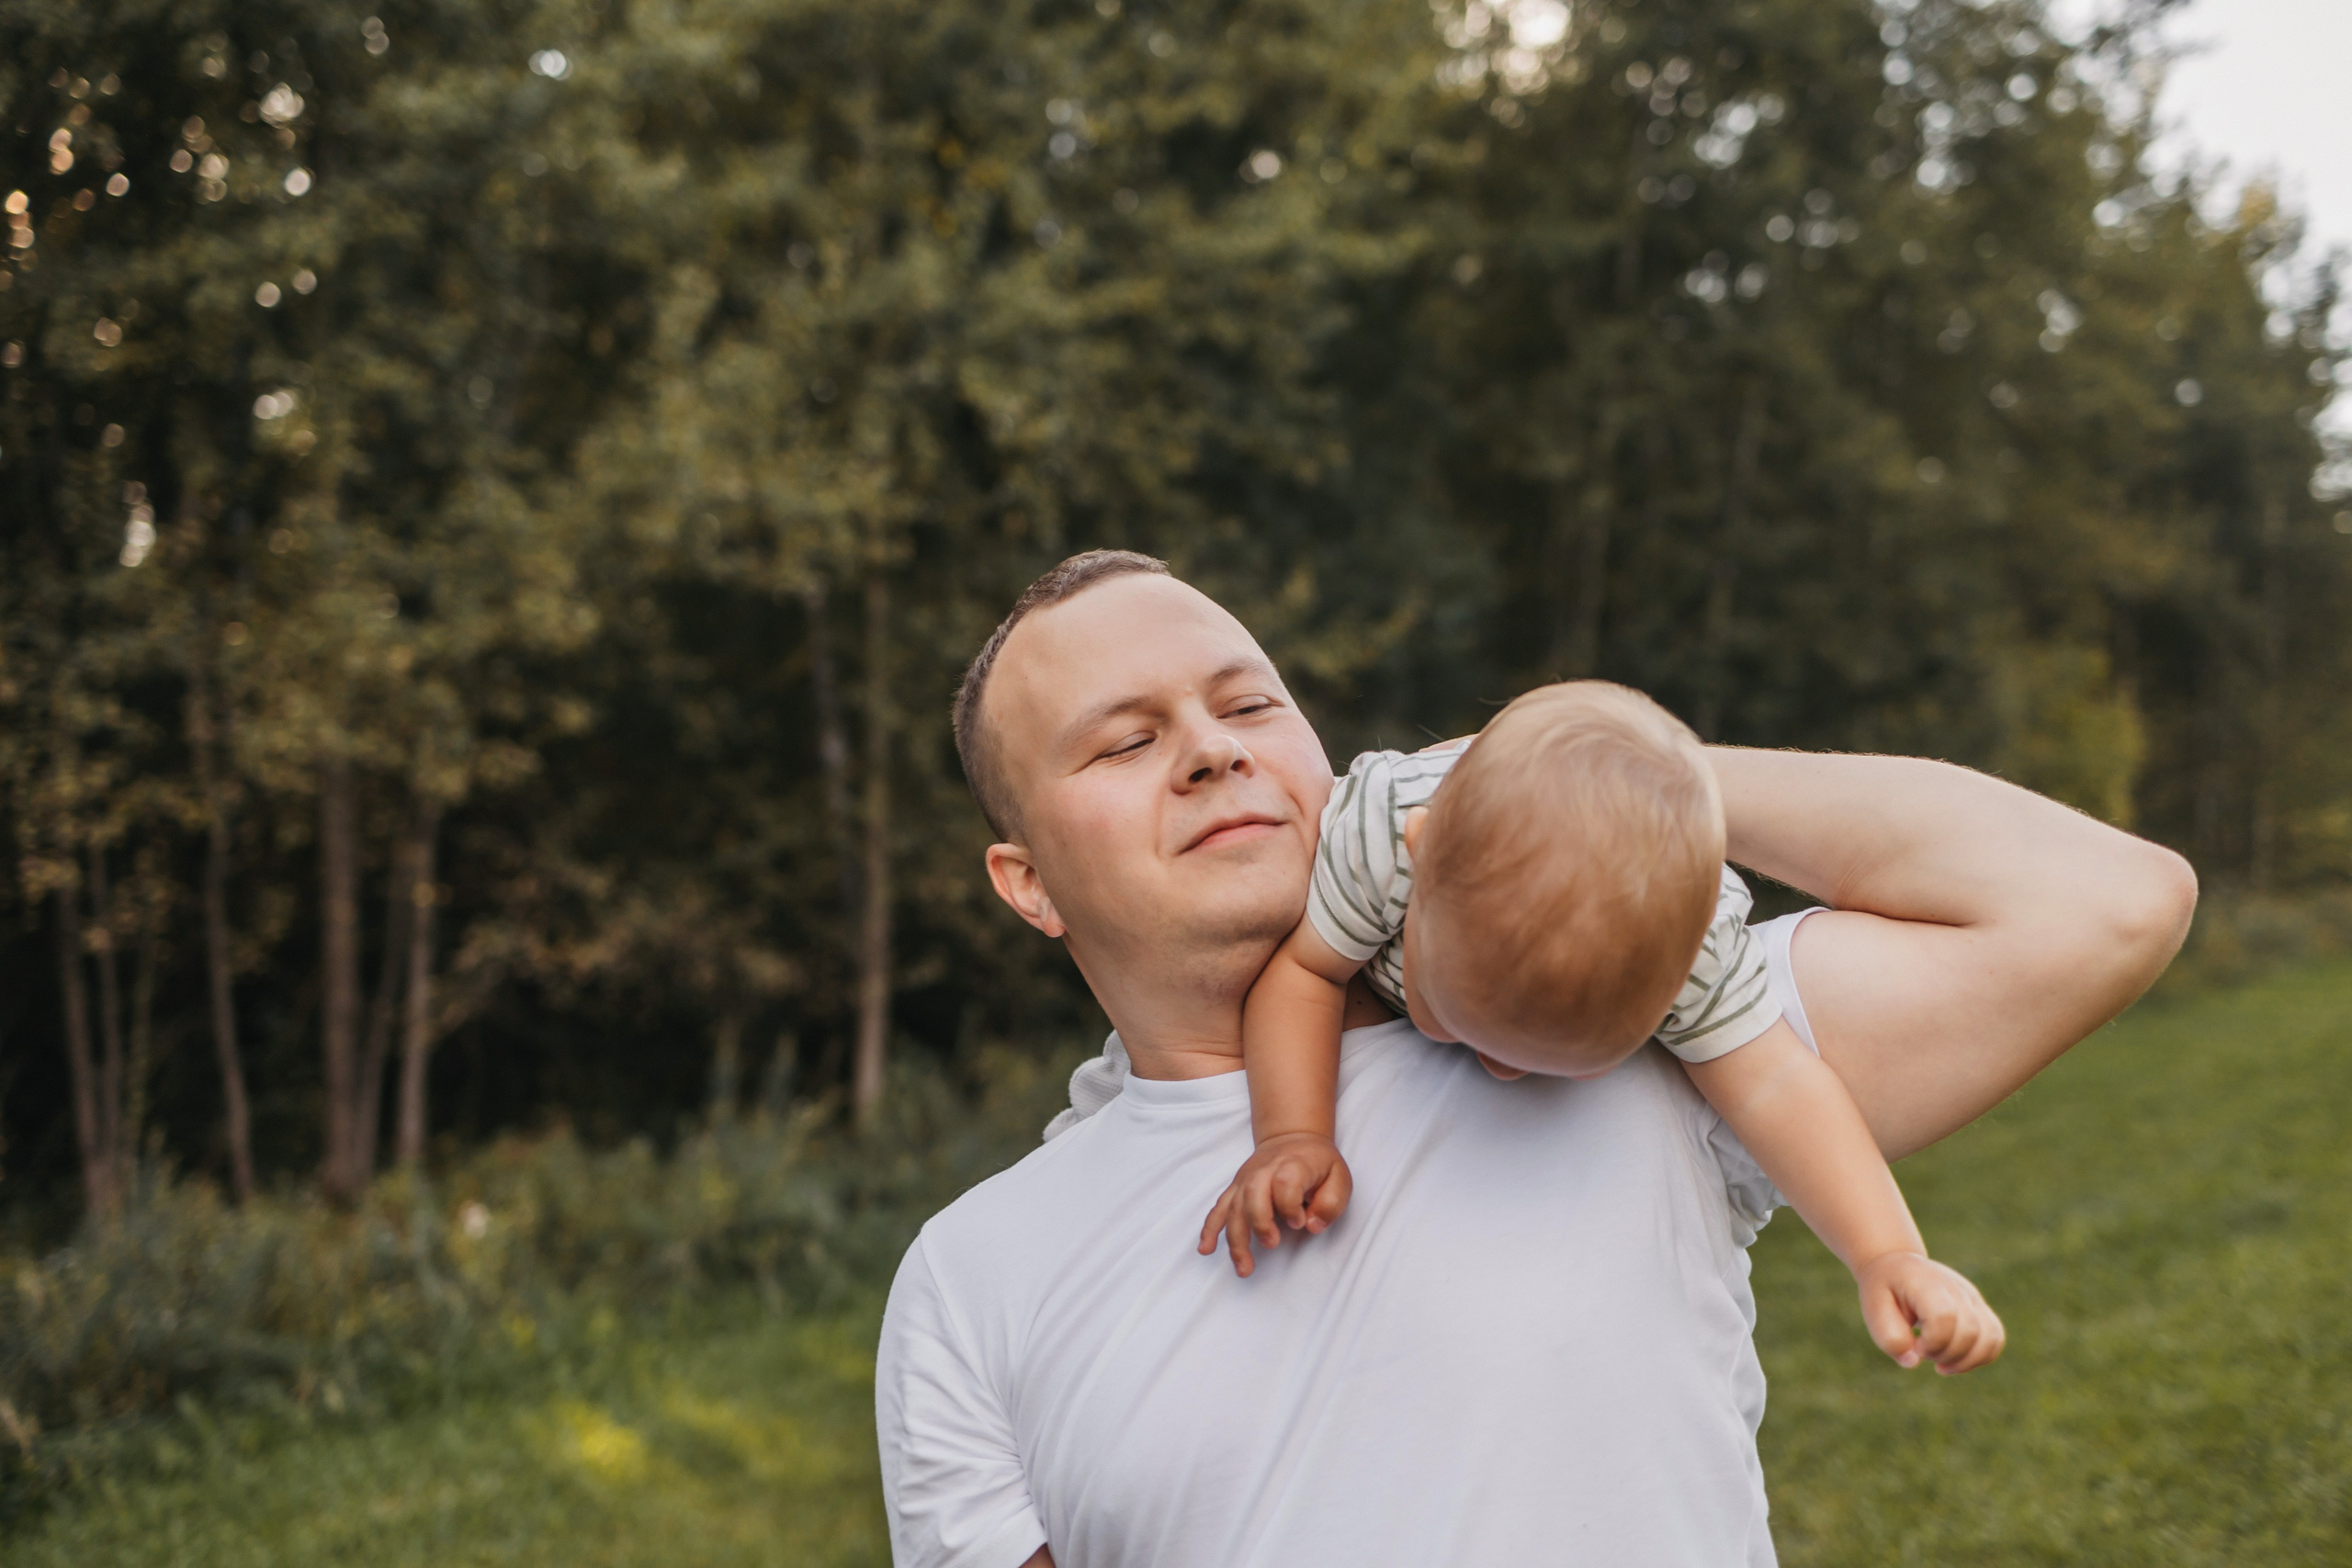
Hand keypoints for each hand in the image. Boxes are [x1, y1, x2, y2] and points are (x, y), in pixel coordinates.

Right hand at [1197, 1133, 1352, 1277]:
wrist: (1293, 1137)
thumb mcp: (1340, 1176)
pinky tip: (1206, 1249)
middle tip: (1272, 1244)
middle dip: (1259, 1222)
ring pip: (1233, 1207)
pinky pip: (1218, 1208)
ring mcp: (1246, 1179)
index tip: (1300, 1222)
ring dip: (1235, 1239)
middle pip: (1252, 1194)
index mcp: (1294, 1164)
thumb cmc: (1319, 1163)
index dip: (1290, 1207)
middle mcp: (1265, 1170)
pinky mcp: (1236, 1189)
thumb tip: (1311, 1226)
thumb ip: (1331, 1202)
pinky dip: (1210, 1229)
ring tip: (1244, 1268)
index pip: (1285, 1183)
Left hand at [1854, 1251, 2004, 1374]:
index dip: (1931, 1342)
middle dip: (1945, 1354)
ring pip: (1990, 1337)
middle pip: (1969, 1331)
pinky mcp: (1979, 1308)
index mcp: (1926, 1282)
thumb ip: (1889, 1338)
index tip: (1914, 1345)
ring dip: (1966, 1361)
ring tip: (1940, 1363)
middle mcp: (1955, 1287)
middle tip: (1921, 1351)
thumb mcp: (1873, 1310)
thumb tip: (1913, 1362)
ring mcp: (1972, 1297)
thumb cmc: (1883, 1290)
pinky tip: (1955, 1361)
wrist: (1896, 1266)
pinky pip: (1995, 1338)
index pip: (1944, 1316)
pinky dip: (1980, 1357)